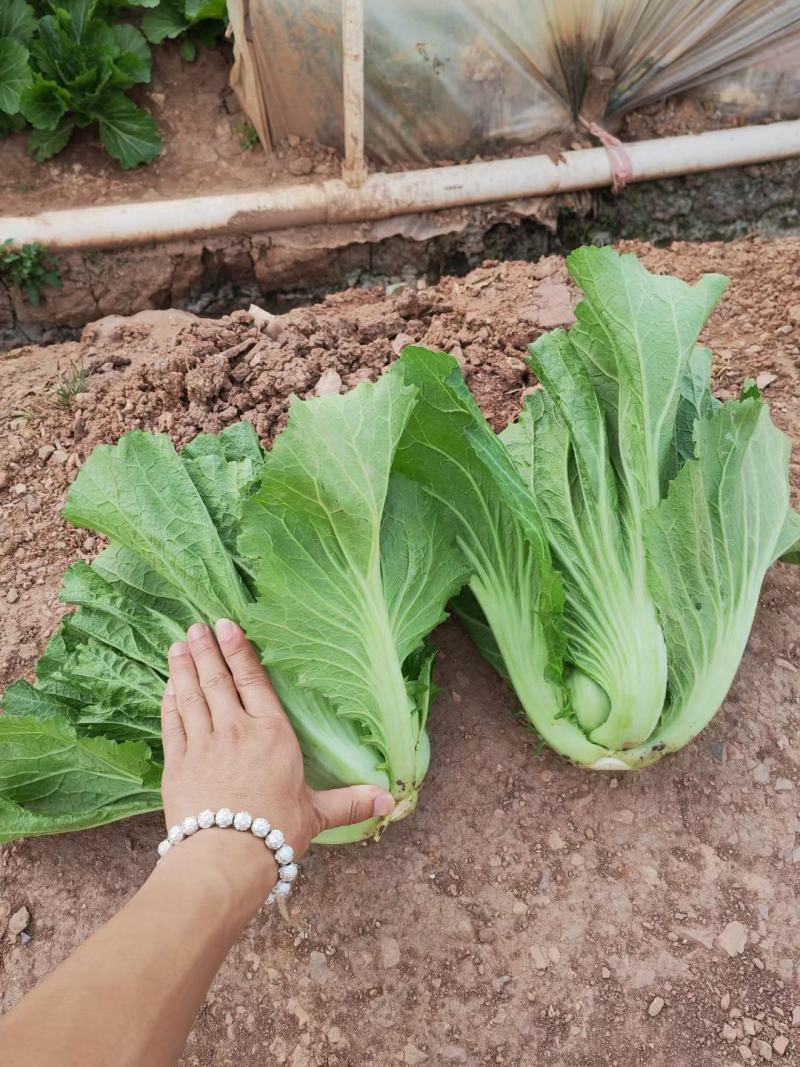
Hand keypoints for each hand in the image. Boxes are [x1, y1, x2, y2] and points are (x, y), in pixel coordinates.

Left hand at [159, 619, 394, 891]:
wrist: (225, 858)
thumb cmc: (274, 833)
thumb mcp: (317, 814)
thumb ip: (349, 802)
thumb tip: (388, 803)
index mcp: (272, 734)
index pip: (252, 681)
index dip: (239, 651)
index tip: (227, 626)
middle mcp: (235, 730)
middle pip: (217, 680)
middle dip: (207, 650)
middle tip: (197, 625)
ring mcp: (202, 744)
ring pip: (190, 695)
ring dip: (183, 668)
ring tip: (178, 645)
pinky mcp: (177, 764)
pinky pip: (171, 724)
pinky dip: (168, 702)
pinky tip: (166, 688)